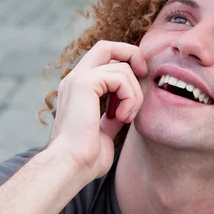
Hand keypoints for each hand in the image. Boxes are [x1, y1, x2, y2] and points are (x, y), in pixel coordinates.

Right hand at [46, 40, 146, 178]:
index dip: (125, 62)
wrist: (70, 166)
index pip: (103, 59)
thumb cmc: (86, 158)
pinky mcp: (84, 83)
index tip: (139, 80)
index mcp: (77, 89)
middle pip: (107, 46)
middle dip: (132, 55)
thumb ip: (113, 115)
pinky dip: (130, 97)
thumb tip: (126, 108)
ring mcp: (78, 79)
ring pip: (121, 67)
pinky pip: (120, 77)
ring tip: (128, 117)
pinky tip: (123, 117)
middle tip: (143, 74)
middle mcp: (74, 79)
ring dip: (135, 93)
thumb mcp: (104, 132)